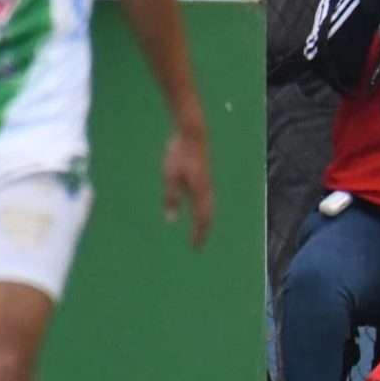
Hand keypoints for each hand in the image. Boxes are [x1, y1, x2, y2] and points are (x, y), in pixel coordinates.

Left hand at [164, 129, 214, 246]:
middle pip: (208, 215)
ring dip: (205, 219)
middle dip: (203, 230)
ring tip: (200, 229)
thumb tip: (171, 220)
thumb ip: (171, 198)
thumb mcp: (170, 177)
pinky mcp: (206, 176)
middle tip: (198, 242)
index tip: (195, 247)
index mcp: (200, 192)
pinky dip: (205, 209)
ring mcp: (209, 182)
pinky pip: (208, 198)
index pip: (202, 219)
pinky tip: (199, 208)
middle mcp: (208, 189)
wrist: (193, 133)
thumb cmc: (179, 154)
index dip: (198, 234)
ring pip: (209, 207)